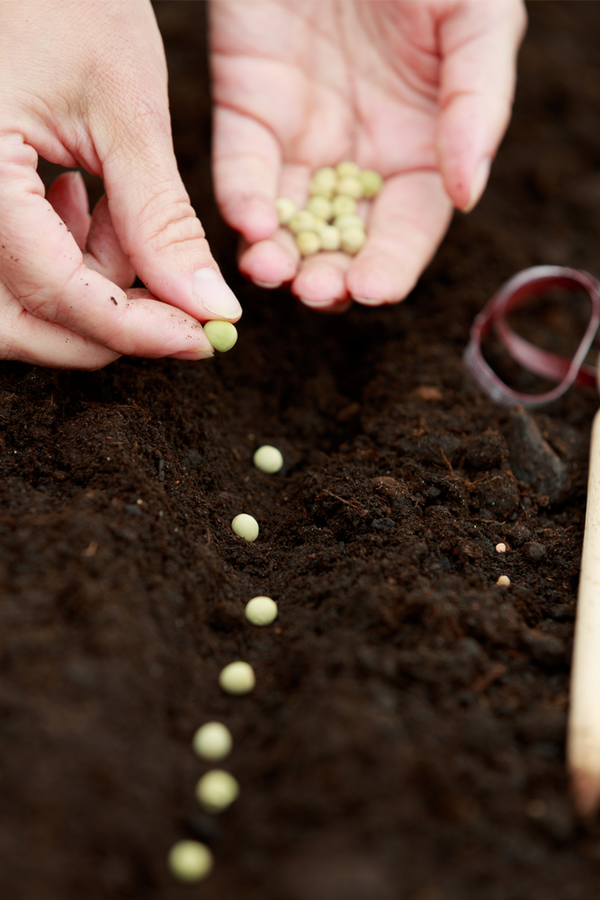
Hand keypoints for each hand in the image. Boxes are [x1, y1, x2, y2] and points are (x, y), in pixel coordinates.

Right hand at [0, 0, 240, 368]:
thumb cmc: (63, 1)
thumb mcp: (123, 108)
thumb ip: (161, 218)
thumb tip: (207, 306)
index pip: (54, 291)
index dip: (135, 327)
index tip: (203, 336)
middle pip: (18, 325)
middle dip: (105, 328)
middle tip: (175, 306)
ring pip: (12, 308)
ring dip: (84, 295)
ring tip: (117, 220)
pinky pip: (8, 271)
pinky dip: (62, 263)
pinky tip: (85, 204)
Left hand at [210, 0, 526, 311]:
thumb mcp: (475, 22)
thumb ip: (477, 105)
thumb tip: (468, 193)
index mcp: (423, 149)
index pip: (408, 227)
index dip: (391, 264)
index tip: (372, 290)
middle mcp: (361, 157)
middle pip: (342, 239)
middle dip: (328, 274)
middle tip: (314, 292)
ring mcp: (304, 137)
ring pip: (287, 218)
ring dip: (277, 254)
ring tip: (271, 272)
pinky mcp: (249, 108)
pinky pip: (240, 167)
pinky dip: (242, 199)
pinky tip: (248, 222)